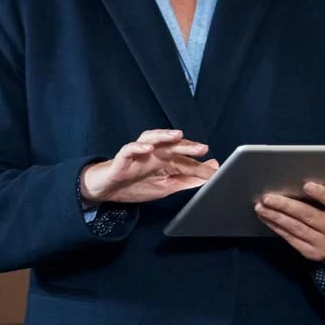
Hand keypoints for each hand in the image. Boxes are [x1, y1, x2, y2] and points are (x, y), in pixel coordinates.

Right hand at [79, 129, 217, 203]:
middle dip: (187, 145)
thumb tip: (212, 170)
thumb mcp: (167, 186)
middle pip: (171, 145)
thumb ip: (189, 178)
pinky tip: (147, 148)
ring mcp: (138, 153)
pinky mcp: (122, 158)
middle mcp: (154, 153)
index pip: (185, 159)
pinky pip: (129, 148)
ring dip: (163, 136)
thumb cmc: (137, 183)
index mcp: (165, 160)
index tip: (216, 170)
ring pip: (151, 138)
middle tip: (202, 148)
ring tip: (176, 136)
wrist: (108, 188)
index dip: (200, 164)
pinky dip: (138, 147)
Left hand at [255, 181, 324, 266]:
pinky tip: (266, 217)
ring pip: (296, 228)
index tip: (306, 185)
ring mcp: (324, 244)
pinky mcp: (312, 253)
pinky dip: (276, 227)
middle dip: (286, 205)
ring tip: (260, 206)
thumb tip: (324, 168)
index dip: (321, 194)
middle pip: (308, 216)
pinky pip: (291, 239)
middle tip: (267, 197)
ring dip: (275, 216)